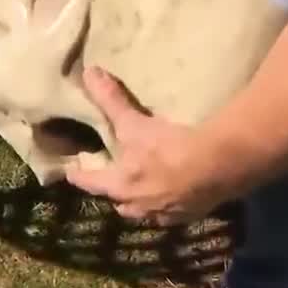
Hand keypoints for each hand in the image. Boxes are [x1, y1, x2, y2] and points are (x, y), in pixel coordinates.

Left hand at [65, 66, 231, 225]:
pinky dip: (172, 204)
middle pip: (119, 203)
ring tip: (146, 191)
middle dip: (115, 193)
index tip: (71, 173)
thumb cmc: (166, 147)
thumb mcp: (134, 123)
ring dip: (143, 203)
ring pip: (146, 212)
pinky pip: (175, 213)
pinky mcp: (191, 214)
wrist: (215, 167)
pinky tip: (179, 194)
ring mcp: (165, 214)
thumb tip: (89, 73)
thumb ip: (110, 100)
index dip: (79, 176)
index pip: (91, 183)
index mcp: (120, 185)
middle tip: (114, 182)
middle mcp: (139, 205)